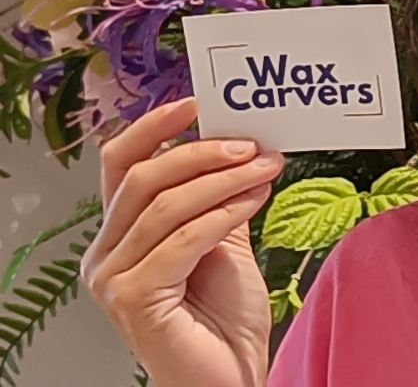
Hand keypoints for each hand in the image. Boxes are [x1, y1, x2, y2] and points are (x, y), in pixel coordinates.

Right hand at [82, 97, 284, 386]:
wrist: (230, 373)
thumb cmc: (222, 313)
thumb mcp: (221, 235)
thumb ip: (219, 193)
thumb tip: (242, 139)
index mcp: (120, 230)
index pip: (121, 162)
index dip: (155, 127)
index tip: (197, 102)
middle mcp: (106, 252)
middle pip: (145, 177)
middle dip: (204, 152)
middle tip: (253, 144)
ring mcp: (113, 279)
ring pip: (167, 205)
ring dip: (225, 179)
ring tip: (267, 168)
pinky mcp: (133, 300)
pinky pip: (182, 240)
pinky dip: (223, 214)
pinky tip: (255, 200)